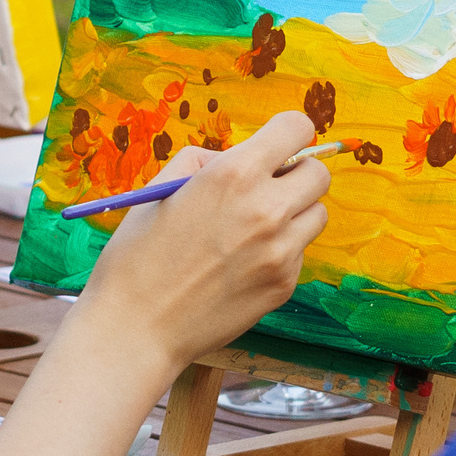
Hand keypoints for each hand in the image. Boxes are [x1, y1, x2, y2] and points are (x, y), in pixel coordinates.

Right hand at [74, 111, 330, 367]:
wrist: (137, 327)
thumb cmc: (138, 255)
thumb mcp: (162, 188)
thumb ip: (205, 162)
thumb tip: (237, 157)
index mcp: (234, 174)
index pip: (296, 128)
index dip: (287, 133)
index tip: (276, 145)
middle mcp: (267, 208)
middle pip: (318, 173)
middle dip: (295, 174)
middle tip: (265, 189)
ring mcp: (281, 250)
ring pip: (317, 215)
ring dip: (294, 213)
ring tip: (252, 229)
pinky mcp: (284, 284)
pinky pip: (299, 252)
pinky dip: (280, 250)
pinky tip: (242, 263)